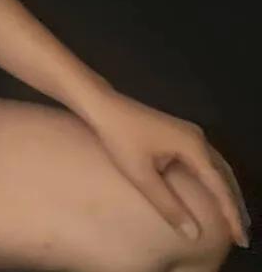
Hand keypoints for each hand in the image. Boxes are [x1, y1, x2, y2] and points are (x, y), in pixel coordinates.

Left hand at [81, 89, 249, 248]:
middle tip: (241, 235)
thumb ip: (168, 205)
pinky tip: (211, 193)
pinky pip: (206, 161)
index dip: (231, 214)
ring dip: (225, 192)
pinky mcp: (178, 133)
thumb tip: (194, 234)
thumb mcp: (141, 175)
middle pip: (224, 175)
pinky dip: (213, 180)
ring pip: (217, 167)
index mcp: (192, 146)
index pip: (219, 186)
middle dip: (234, 205)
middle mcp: (197, 137)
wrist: (102, 105)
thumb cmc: (118, 138)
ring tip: (232, 219)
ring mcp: (188, 132)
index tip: (241, 239)